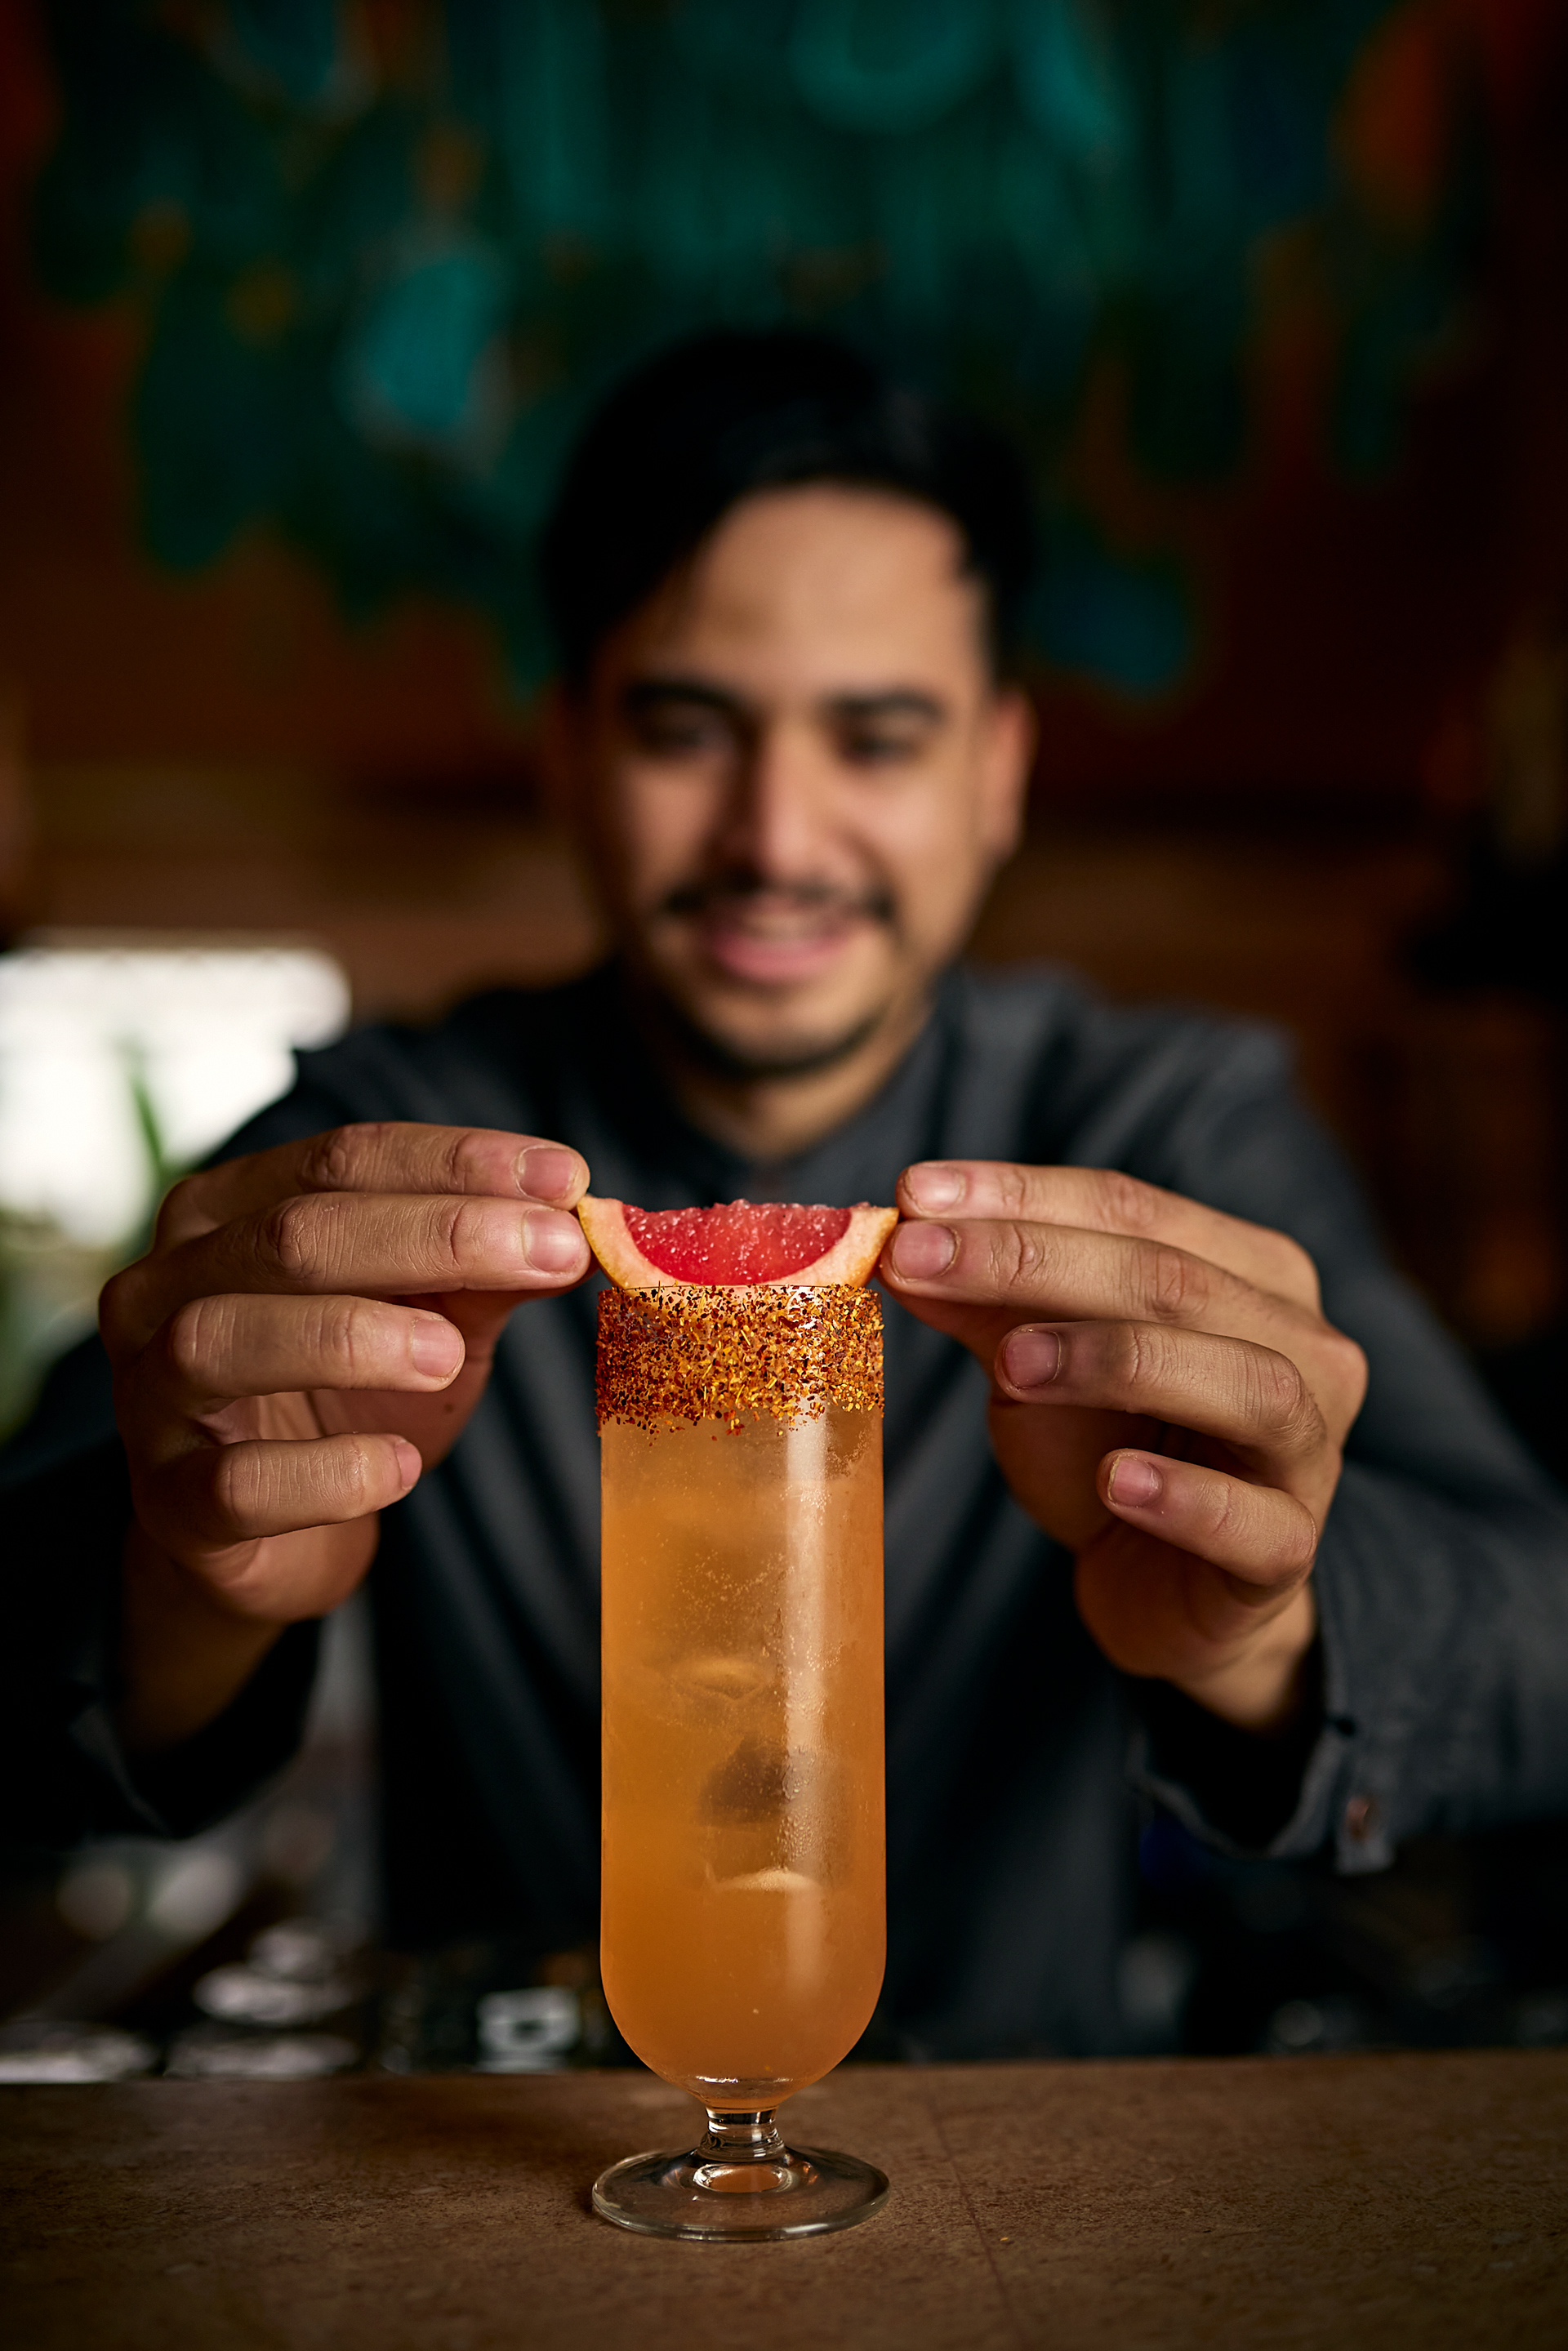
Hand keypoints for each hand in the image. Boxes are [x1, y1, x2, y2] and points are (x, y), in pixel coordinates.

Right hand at [100, 1123, 590, 1746]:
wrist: (268, 1539)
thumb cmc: (341, 1400)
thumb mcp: (424, 1319)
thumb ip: (483, 1272)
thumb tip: (579, 1228)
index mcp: (226, 1214)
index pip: (340, 1160)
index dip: (456, 1163)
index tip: (564, 1178)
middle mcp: (165, 1286)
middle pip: (292, 1235)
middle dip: (436, 1236)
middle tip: (553, 1251)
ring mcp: (152, 1396)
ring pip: (228, 1338)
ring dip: (354, 1337)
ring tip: (449, 1355)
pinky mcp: (171, 1505)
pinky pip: (237, 1481)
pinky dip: (327, 1472)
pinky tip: (397, 1469)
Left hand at [881, 1162, 1366, 1731]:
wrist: (1161, 1588)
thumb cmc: (1108, 1447)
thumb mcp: (1034, 1365)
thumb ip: (981, 1303)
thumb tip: (897, 1242)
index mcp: (1250, 1270)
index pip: (1130, 1208)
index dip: (1020, 1196)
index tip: (913, 1194)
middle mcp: (1302, 1343)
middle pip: (1175, 1280)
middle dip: (1035, 1261)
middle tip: (918, 1262)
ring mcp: (1309, 1449)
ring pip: (1244, 1383)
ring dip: (1117, 1361)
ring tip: (1012, 1366)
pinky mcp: (1288, 1550)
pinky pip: (1255, 1520)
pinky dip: (1185, 1496)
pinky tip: (1114, 1481)